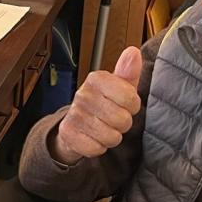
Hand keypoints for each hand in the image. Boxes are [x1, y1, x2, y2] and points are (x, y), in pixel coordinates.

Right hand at [52, 46, 142, 163]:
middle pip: (123, 120)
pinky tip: (93, 137)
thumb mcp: (119, 86)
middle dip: (123, 124)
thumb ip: (128, 71)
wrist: (75, 123)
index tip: (124, 104)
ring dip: (112, 137)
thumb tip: (133, 52)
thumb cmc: (103, 103)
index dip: (133, 106)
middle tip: (113, 119)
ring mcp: (74, 114)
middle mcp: (83, 94)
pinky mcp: (68, 134)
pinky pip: (97, 149)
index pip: (131, 98)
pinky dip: (98, 147)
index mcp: (96, 79)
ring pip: (112, 137)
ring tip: (103, 128)